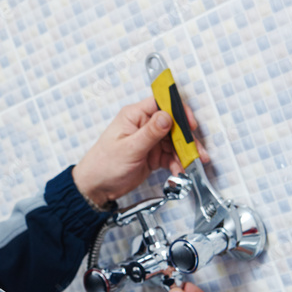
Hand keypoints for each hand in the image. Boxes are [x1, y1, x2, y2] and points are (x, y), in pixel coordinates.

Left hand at [72, 96, 208, 207]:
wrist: (96, 187)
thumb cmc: (103, 165)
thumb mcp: (129, 148)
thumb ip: (150, 133)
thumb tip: (167, 116)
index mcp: (134, 116)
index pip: (161, 103)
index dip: (179, 111)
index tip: (190, 123)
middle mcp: (143, 125)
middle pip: (173, 125)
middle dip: (186, 138)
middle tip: (195, 151)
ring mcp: (149, 140)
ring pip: (174, 142)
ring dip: (184, 153)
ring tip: (190, 165)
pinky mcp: (152, 155)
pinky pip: (170, 156)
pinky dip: (177, 163)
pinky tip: (179, 171)